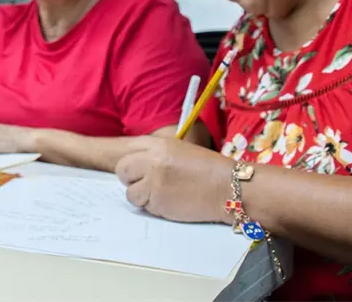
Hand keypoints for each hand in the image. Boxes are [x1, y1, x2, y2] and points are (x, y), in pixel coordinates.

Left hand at [115, 137, 233, 222]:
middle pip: (122, 170)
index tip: (137, 169)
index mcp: (159, 144)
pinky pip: (144, 207)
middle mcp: (152, 161)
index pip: (128, 149)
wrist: (229, 188)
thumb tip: (135, 164)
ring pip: (130, 193)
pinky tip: (170, 202)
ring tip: (162, 194)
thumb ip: (156, 154)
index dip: (132, 161)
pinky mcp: (158, 203)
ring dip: (142, 196)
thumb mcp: (179, 150)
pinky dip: (153, 207)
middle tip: (146, 183)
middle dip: (131, 178)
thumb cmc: (208, 169)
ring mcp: (154, 182)